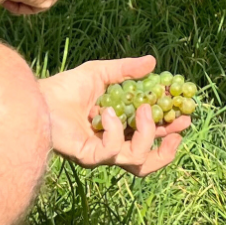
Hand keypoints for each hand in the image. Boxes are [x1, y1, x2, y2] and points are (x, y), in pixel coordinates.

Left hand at [38, 56, 189, 175]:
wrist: (40, 97)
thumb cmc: (66, 87)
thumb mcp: (102, 73)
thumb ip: (127, 70)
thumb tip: (153, 62)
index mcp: (118, 130)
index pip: (149, 138)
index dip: (169, 131)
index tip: (185, 116)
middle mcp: (111, 147)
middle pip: (146, 163)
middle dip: (167, 149)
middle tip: (178, 129)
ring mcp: (101, 154)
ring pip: (136, 160)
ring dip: (146, 134)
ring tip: (144, 109)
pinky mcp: (89, 157)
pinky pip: (112, 150)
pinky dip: (115, 130)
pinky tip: (107, 112)